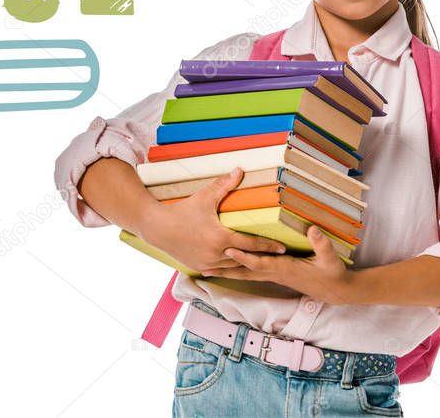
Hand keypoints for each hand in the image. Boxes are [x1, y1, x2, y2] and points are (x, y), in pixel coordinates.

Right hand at [141, 167, 288, 272]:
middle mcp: (216, 255)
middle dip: (260, 258)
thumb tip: (239, 170)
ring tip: (259, 262)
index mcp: (221, 238)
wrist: (157, 227)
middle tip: (276, 257)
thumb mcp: (204, 197)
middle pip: (245, 258)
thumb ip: (224, 186)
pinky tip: (236, 265)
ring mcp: (207, 264)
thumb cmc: (181, 211)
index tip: (282, 248)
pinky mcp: (199, 267)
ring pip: (233, 267)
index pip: (252, 244)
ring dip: (244, 263)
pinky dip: (229, 266)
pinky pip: (219, 270)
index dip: (268, 246)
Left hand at [199, 224, 355, 304]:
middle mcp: (276, 273)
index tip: (228, 250)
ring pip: (246, 274)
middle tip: (204, 268)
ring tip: (207, 270)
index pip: (260, 263)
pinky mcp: (276, 275)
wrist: (335, 290)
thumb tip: (313, 230)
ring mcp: (275, 276)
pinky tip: (228, 268)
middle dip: (226, 270)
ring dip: (227, 272)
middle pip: (245, 272)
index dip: (244, 257)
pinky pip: (252, 273)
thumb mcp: (330, 258)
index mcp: (285, 268)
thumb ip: (321, 244)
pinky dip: (238, 271)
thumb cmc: (332, 274)